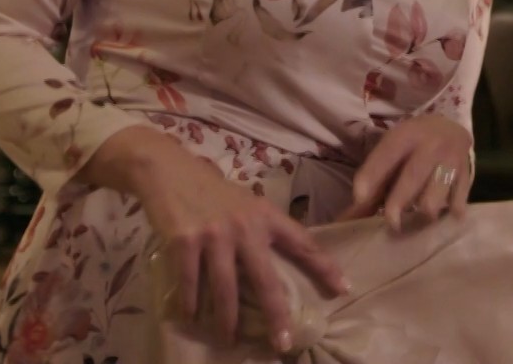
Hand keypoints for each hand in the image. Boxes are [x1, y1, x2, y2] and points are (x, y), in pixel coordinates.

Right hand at [116, 137, 347, 351]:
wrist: (169, 171)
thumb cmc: (212, 190)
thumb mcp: (246, 203)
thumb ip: (262, 228)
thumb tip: (280, 260)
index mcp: (265, 215)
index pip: (303, 243)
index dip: (324, 267)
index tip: (343, 288)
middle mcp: (244, 226)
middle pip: (265, 280)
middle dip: (276, 314)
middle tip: (283, 343)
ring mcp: (214, 235)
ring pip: (226, 289)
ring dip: (227, 320)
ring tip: (228, 340)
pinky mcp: (184, 242)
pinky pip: (190, 283)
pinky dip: (191, 304)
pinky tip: (192, 317)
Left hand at [340, 115, 473, 228]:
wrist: (450, 127)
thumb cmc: (411, 145)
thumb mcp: (391, 152)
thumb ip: (372, 184)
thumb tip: (346, 220)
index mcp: (406, 135)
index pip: (387, 155)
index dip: (372, 176)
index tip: (360, 198)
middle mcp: (431, 144)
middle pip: (412, 179)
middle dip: (397, 204)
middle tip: (390, 223)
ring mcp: (452, 160)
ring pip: (434, 197)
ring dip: (422, 214)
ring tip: (416, 221)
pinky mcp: (468, 174)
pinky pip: (457, 203)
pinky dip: (448, 214)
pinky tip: (441, 217)